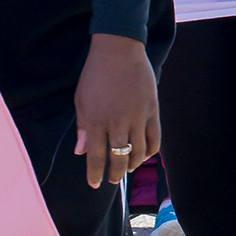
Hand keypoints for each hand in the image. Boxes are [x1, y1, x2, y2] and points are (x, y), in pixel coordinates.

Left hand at [73, 33, 159, 190]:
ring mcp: (137, 117)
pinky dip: (149, 151)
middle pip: (118, 158)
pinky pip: (154, 139)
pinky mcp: (152, 111)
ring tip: (128, 168)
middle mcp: (117, 123)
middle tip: (112, 180)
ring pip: (138, 152)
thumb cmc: (95, 75)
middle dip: (115, 174)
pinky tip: (143, 155)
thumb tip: (81, 151)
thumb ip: (83, 128)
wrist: (118, 51)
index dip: (95, 173)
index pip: (96, 156)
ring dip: (132, 164)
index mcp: (96, 121)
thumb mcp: (81, 101)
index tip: (94, 183)